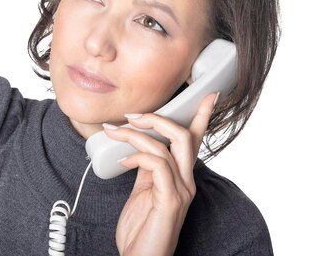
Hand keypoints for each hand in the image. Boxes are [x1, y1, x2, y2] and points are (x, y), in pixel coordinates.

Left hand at [105, 93, 219, 255]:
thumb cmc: (141, 229)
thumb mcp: (143, 191)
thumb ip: (146, 170)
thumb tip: (139, 148)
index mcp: (181, 176)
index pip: (194, 141)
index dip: (201, 116)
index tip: (207, 94)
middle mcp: (186, 181)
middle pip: (184, 136)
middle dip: (158, 118)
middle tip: (130, 115)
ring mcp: (181, 191)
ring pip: (169, 147)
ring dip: (137, 135)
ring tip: (115, 133)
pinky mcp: (170, 200)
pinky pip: (158, 166)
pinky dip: (138, 157)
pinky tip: (123, 162)